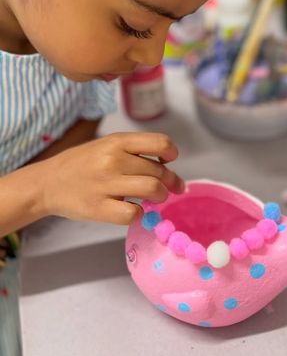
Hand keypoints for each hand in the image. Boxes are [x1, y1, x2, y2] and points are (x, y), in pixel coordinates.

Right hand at [39, 132, 183, 224]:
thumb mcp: (107, 145)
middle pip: (159, 171)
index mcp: (117, 141)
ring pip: (152, 189)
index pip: (159, 143)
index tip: (169, 161)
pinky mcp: (99, 208)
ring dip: (160, 196)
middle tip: (169, 188)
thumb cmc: (83, 164)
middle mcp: (112, 160)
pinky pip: (133, 213)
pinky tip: (133, 210)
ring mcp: (105, 184)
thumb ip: (134, 151)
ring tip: (155, 199)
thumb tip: (168, 167)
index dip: (171, 153)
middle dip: (170, 181)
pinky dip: (139, 214)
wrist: (48, 182)